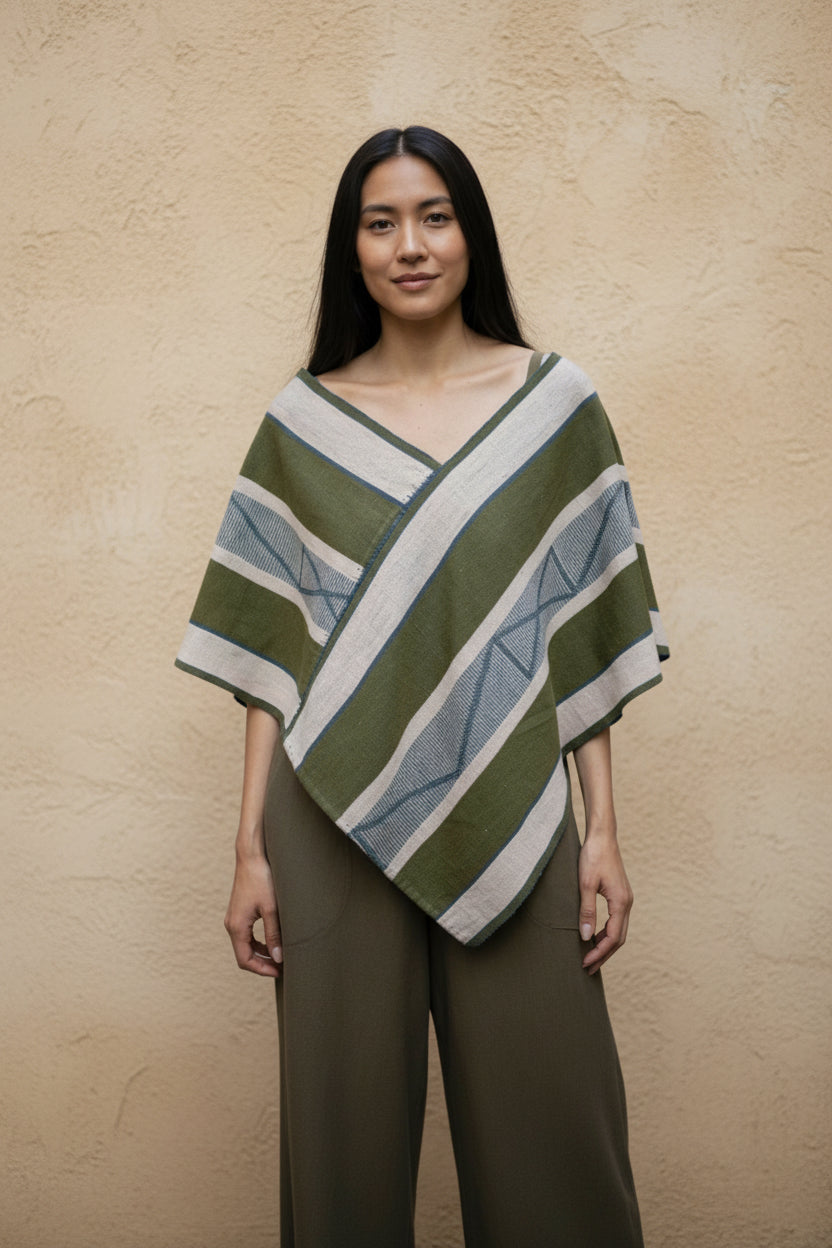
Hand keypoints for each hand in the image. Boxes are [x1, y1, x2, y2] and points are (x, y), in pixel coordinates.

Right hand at [224, 851, 282, 977]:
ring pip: (245, 946)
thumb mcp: (272, 909)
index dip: (262, 969)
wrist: (252, 856)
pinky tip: (273, 942)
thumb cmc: (262, 879)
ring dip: (261, 953)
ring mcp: (234, 918)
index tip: (279, 972)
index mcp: (236, 926)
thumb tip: (278, 958)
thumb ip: (274, 935)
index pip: (245, 960)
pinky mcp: (239, 912)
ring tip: (280, 956)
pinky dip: (258, 943)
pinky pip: (247, 935)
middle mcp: (231, 924)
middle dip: (262, 963)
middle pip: (244, 955)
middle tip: (282, 967)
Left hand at [578, 832, 632, 974]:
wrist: (602, 836)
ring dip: (605, 945)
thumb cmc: (593, 857)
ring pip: (619, 930)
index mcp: (621, 902)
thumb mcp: (585, 884)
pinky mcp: (620, 895)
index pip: (613, 937)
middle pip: (619, 938)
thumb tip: (586, 937)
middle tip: (587, 968)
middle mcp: (627, 903)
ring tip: (590, 956)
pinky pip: (616, 921)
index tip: (585, 963)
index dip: (599, 953)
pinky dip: (606, 933)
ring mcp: (625, 899)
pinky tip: (594, 936)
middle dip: (604, 955)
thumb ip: (587, 911)